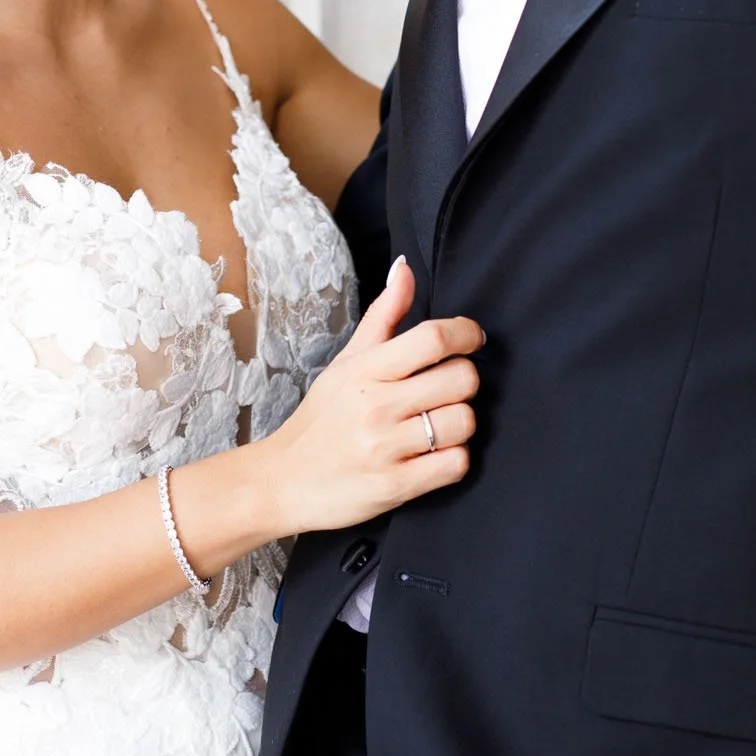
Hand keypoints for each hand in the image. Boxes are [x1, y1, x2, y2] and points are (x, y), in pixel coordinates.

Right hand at [261, 255, 480, 535]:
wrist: (283, 481)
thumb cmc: (321, 419)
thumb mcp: (346, 362)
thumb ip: (383, 316)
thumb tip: (405, 267)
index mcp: (365, 370)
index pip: (433, 339)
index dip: (466, 333)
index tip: (471, 338)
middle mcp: (376, 406)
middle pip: (461, 379)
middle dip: (464, 382)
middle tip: (446, 389)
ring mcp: (386, 448)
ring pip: (463, 422)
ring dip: (459, 423)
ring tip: (436, 425)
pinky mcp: (396, 487)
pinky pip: (455, 465)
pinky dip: (453, 459)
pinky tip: (433, 455)